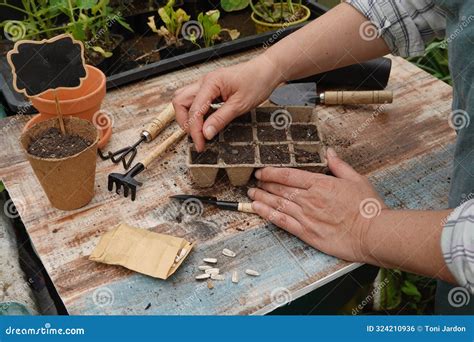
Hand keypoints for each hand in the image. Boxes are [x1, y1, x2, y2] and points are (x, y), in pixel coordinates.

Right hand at [172, 55, 281, 150]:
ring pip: (185, 100)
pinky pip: (196, 100)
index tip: (200, 144)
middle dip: (185, 122)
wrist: (268, 69)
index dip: (195, 130)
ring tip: (200, 131)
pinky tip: (207, 122)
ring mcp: (206, 84)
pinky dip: (197, 112)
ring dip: (188, 116)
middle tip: (197, 138)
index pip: (194, 110)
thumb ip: (221, 119)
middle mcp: (204, 81)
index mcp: (211, 83)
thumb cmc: (257, 82)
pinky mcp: (211, 88)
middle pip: (180, 102)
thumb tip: (206, 134)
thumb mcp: (240, 105)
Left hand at [247, 148, 386, 261]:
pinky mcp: (307, 233)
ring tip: (251, 194)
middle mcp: (309, 199)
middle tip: (254, 182)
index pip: (288, 175)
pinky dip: (268, 214)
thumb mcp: (357, 180)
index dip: (271, 172)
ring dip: (261, 198)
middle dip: (264, 184)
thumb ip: (339, 165)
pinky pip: (282, 222)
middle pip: (280, 189)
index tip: (261, 171)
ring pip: (277, 204)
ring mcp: (306, 216)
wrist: (374, 234)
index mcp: (321, 184)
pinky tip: (257, 210)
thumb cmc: (367, 208)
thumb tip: (329, 152)